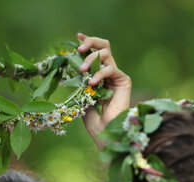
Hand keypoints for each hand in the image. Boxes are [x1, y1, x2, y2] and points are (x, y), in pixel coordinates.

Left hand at [77, 33, 131, 147]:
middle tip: (80, 49)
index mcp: (98, 74)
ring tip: (82, 71)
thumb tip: (69, 64)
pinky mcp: (124, 81)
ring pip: (106, 53)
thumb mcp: (80, 96)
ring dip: (91, 59)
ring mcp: (116, 76)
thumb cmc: (92, 119)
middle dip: (91, 43)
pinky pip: (111, 68)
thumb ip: (78, 80)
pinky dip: (99, 73)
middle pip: (103, 46)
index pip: (95, 52)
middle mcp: (108, 73)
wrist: (105, 132)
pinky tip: (91, 82)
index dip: (87, 42)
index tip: (77, 37)